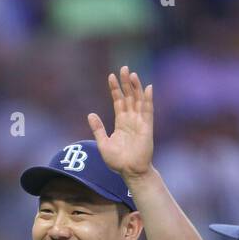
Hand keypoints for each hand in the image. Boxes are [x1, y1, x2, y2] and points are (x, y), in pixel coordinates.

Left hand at [87, 66, 153, 181]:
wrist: (130, 171)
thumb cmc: (117, 161)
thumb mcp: (103, 143)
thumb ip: (98, 128)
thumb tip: (90, 114)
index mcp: (121, 122)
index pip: (118, 101)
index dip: (115, 89)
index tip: (111, 76)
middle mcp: (131, 119)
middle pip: (129, 96)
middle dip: (126, 83)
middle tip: (123, 68)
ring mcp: (140, 122)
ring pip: (138, 100)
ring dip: (136, 87)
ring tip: (132, 74)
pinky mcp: (147, 127)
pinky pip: (148, 110)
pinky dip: (148, 99)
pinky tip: (148, 88)